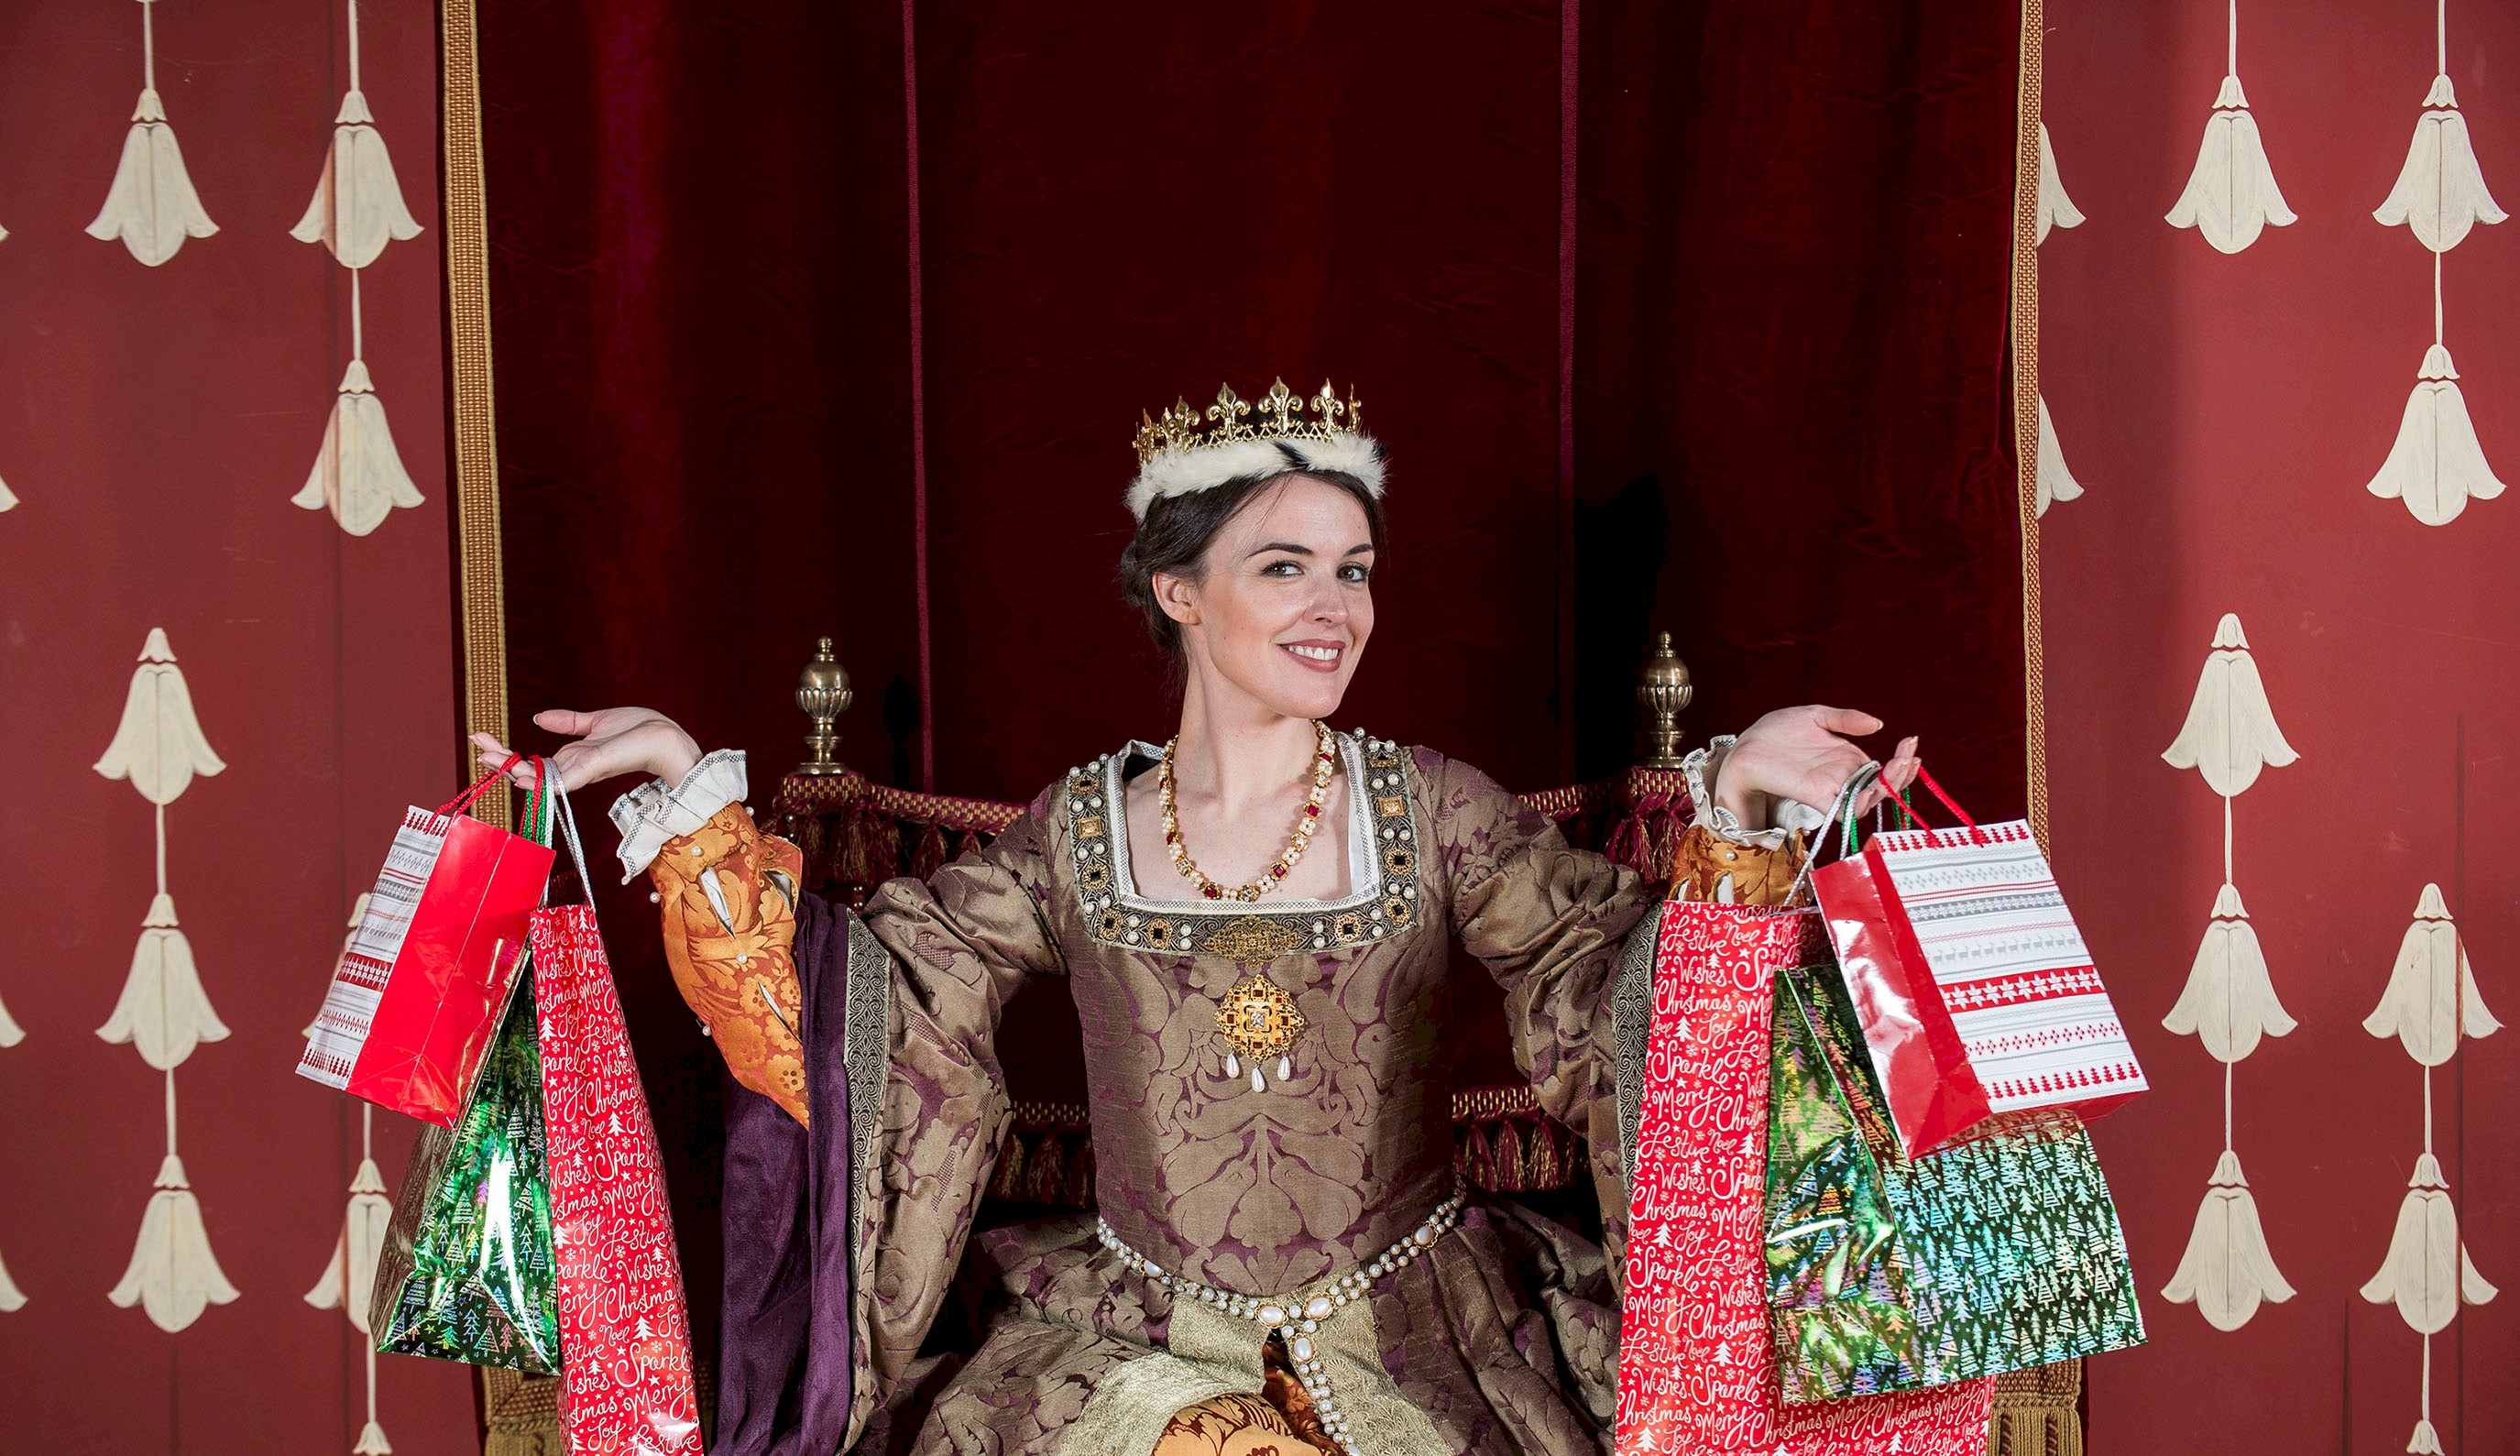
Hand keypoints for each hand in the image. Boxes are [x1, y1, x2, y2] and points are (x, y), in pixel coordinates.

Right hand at [469, 708, 702, 792]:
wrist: (665, 735)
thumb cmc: (639, 729)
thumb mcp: (596, 721)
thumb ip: (568, 722)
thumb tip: (539, 718)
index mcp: (573, 758)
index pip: (532, 761)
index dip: (507, 753)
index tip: (483, 738)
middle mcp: (573, 769)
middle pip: (529, 771)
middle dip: (501, 760)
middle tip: (477, 746)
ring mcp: (581, 772)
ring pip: (538, 778)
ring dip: (511, 769)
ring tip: (486, 757)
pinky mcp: (592, 769)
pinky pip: (560, 780)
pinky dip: (539, 780)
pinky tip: (519, 775)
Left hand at [1713, 705, 1919, 830]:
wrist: (1747, 744)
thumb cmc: (1777, 731)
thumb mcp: (1817, 716)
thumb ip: (1846, 719)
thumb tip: (1877, 724)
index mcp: (1847, 759)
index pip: (1882, 769)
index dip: (1901, 762)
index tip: (1911, 744)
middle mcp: (1842, 777)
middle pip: (1882, 787)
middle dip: (1902, 774)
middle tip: (1910, 756)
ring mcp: (1830, 788)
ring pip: (1869, 800)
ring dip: (1888, 787)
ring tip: (1899, 766)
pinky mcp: (1814, 795)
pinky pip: (1843, 809)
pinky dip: (1859, 804)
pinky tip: (1871, 791)